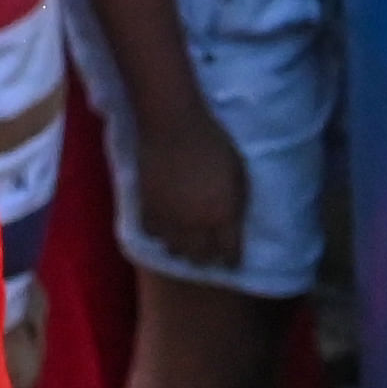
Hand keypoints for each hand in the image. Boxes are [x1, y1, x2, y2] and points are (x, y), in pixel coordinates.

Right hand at [134, 100, 251, 270]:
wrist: (174, 127)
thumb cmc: (213, 142)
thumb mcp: (239, 171)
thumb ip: (238, 202)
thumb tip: (234, 222)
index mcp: (222, 215)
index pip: (230, 253)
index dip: (232, 259)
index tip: (233, 260)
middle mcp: (196, 226)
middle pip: (200, 258)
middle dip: (207, 257)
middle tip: (210, 250)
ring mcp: (169, 220)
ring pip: (174, 251)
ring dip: (183, 247)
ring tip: (186, 239)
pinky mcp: (147, 210)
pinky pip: (152, 234)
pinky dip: (160, 233)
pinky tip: (165, 225)